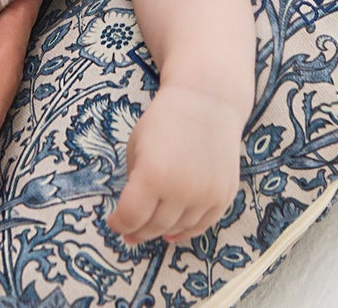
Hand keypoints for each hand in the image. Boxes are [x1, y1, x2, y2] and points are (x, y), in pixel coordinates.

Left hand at [107, 84, 244, 244]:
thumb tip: (131, 218)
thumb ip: (133, 184)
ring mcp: (206, 195)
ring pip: (178, 229)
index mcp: (153, 175)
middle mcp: (182, 189)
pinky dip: (186, 231)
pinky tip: (173, 231)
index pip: (131, 217)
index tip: (114, 223)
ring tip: (150, 229)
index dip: (119, 224)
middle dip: (138, 231)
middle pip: (154, 226)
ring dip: (161, 231)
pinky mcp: (224, 196)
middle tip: (129, 233)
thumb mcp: (136, 148)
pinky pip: (202, 225)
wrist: (207, 103)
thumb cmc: (164, 122)